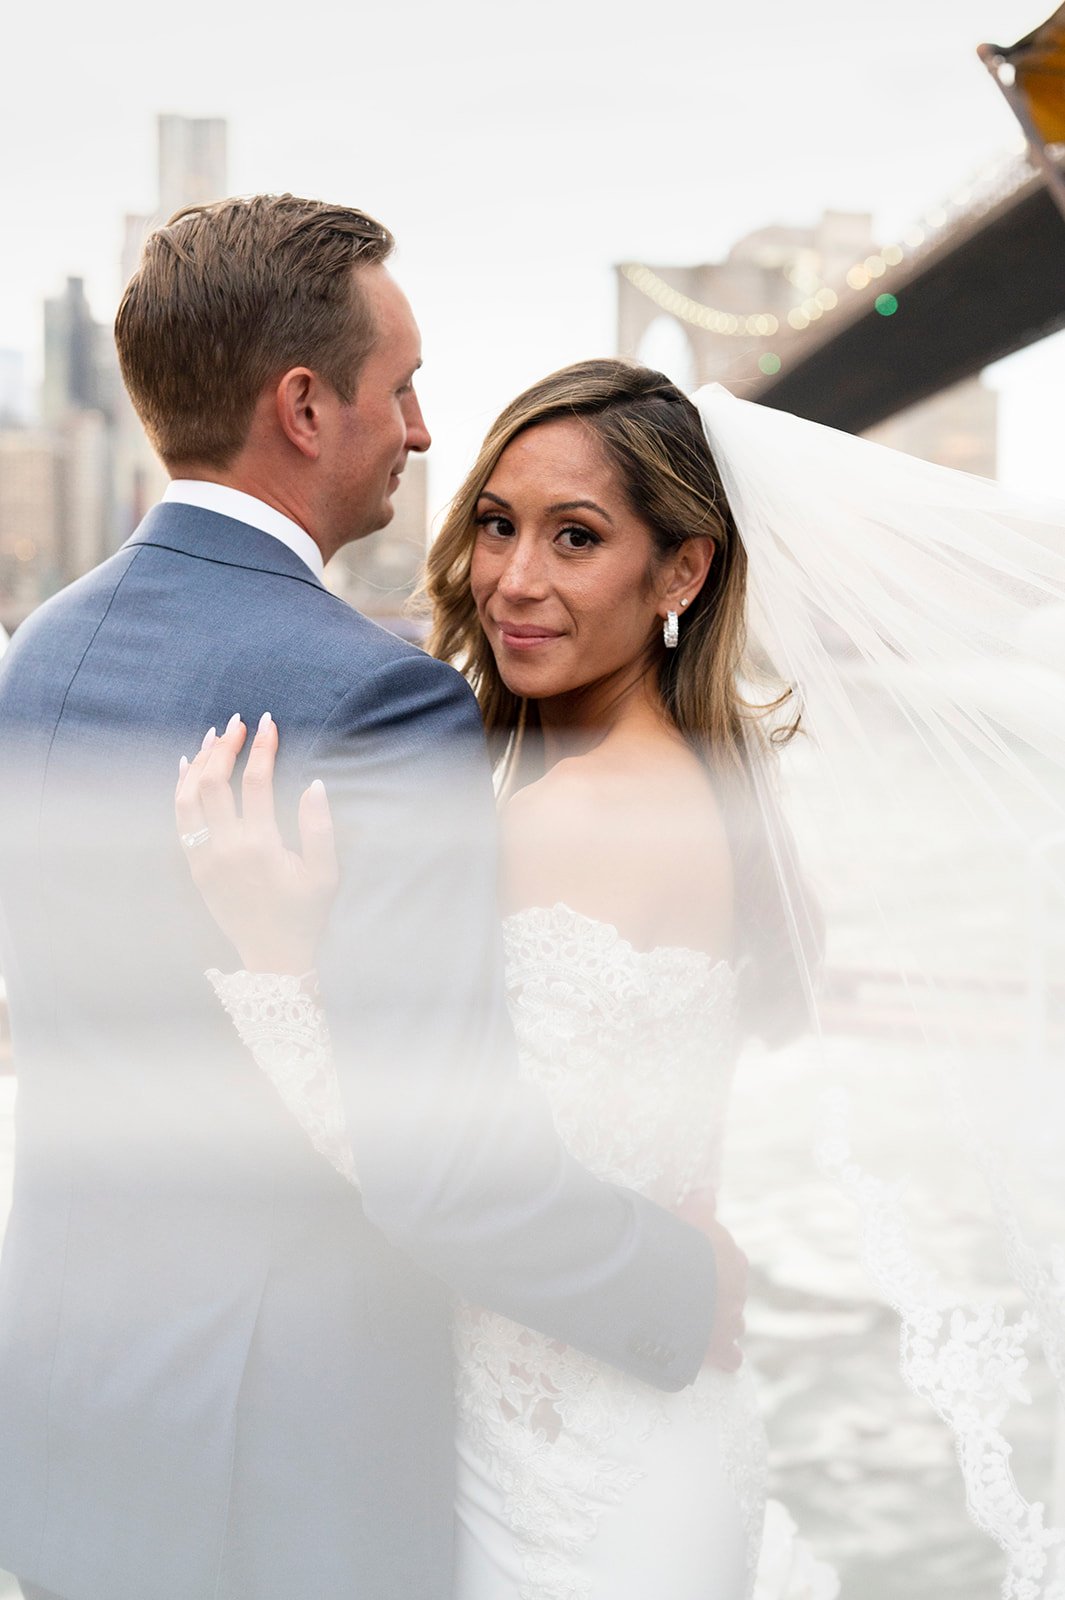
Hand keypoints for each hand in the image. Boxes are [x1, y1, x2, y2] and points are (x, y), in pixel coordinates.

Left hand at [175, 712, 338, 972]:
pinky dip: (180, 788)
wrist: (272, 956)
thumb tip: (314, 784)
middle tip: (239, 723)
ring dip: (198, 762)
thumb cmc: (305, 914)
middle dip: (225, 746)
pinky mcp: (194, 867)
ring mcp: (204, 858)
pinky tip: (187, 767)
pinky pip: (179, 819)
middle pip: (214, 782)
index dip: (262, 748)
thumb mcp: (326, 874)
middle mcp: (226, 849)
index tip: (267, 723)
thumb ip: (319, 828)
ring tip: (213, 737)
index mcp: (261, 847)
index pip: (256, 782)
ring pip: (188, 797)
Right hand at [677, 1187, 747, 1372]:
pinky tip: (719, 1359)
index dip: (711, 1263)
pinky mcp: (720, 1347)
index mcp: (734, 1259)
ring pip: (733, 1323)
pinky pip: (730, 1356)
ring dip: (720, 1324)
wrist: (674, 1281)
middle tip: (690, 1295)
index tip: (693, 1264)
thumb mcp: (690, 1215)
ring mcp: (731, 1320)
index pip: (730, 1260)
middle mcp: (738, 1290)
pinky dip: (725, 1358)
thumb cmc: (680, 1242)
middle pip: (731, 1293)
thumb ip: (701, 1204)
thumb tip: (707, 1190)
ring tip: (699, 1325)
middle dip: (717, 1295)